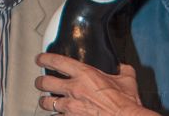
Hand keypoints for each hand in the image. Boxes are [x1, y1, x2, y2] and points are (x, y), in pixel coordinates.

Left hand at [35, 53, 153, 115]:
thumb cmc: (126, 103)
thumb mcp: (128, 80)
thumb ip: (122, 70)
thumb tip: (122, 66)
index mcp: (86, 75)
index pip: (57, 61)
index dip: (45, 58)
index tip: (41, 58)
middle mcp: (74, 90)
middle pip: (44, 82)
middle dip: (40, 81)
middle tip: (41, 81)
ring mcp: (70, 107)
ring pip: (46, 102)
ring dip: (45, 101)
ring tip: (46, 100)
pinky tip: (58, 115)